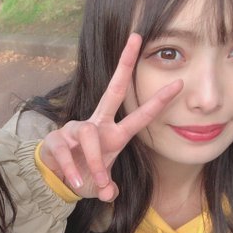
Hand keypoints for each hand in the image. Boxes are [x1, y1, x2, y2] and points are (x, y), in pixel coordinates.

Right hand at [39, 33, 182, 200]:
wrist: (53, 180)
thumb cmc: (82, 175)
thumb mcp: (99, 184)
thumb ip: (107, 186)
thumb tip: (111, 193)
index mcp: (112, 134)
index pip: (138, 115)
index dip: (158, 102)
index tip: (178, 83)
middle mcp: (96, 125)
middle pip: (113, 89)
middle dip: (124, 65)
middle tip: (135, 39)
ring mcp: (75, 129)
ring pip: (89, 136)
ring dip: (94, 160)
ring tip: (94, 181)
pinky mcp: (57, 139)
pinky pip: (66, 152)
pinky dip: (72, 170)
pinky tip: (76, 182)